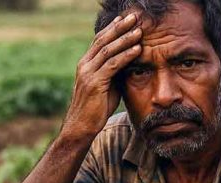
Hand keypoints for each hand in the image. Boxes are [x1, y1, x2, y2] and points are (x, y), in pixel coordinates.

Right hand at [60, 13, 142, 142]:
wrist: (81, 128)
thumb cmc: (95, 109)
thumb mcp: (107, 86)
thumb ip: (114, 73)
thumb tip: (130, 63)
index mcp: (86, 64)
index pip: (99, 40)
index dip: (113, 28)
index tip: (126, 19)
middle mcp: (84, 65)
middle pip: (103, 40)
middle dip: (120, 27)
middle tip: (134, 16)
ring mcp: (88, 73)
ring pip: (108, 50)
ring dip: (125, 38)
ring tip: (139, 29)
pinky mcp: (94, 83)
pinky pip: (112, 65)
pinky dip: (125, 55)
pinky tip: (137, 49)